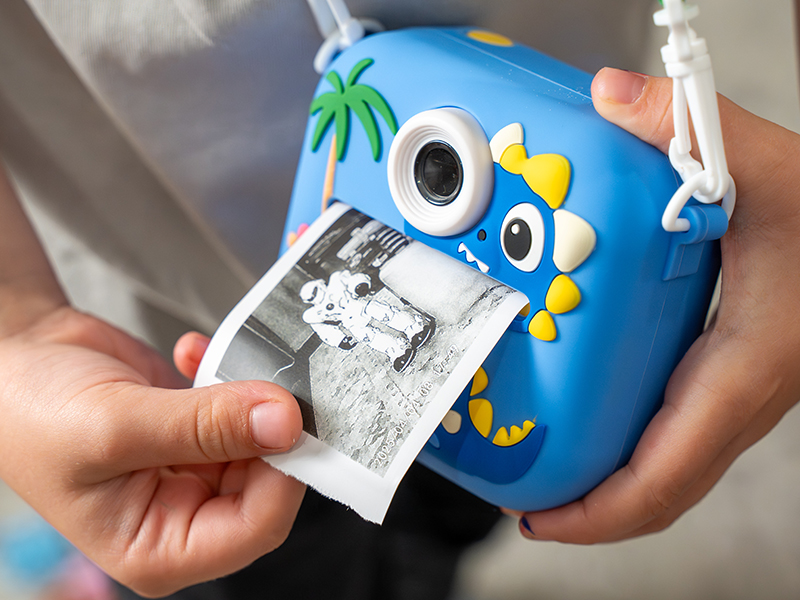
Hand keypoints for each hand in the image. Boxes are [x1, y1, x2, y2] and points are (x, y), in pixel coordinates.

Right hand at [0, 309, 303, 596]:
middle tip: (268, 375)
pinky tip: (189, 353)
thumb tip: (285, 421)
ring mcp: (195, 469)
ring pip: (260, 437)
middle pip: (268, 481)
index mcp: (161, 548)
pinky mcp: (200, 429)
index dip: (285, 475)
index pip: (257, 526)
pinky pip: (240, 406)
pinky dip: (225, 372)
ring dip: (247, 392)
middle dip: (270, 427)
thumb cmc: (34, 414)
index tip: (294, 418)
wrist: (15, 361)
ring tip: (213, 359)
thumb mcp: (116, 425)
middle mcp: (185, 514)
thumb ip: (205, 425)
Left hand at [516, 68, 799, 542]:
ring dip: (598, 479)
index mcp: (738, 371)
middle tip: (513, 492)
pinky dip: (620, 442)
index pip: (662, 477)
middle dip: (583, 506)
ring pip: (661, 466)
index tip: (534, 517)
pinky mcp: (719, 373)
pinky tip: (580, 411)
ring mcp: (726, 392)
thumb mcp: (767, 167)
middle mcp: (732, 398)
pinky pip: (666, 431)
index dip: (595, 512)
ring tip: (533, 464)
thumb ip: (689, 129)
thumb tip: (613, 97)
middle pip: (653, 489)